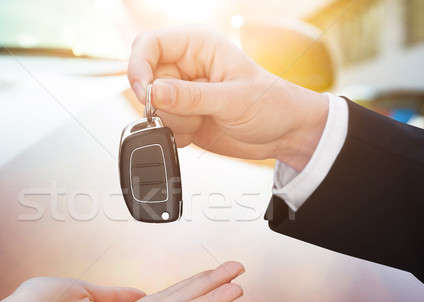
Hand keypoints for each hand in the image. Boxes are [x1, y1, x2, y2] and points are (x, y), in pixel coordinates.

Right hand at [128, 27, 329, 170]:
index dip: (139, 66)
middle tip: (188, 112)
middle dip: (161, 103)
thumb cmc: (272, 104)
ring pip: (152, 108)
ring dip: (175, 121)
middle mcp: (185, 66)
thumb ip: (191, 97)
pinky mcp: (182, 116)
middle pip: (145, 80)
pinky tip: (201, 130)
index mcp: (197, 45)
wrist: (284, 134)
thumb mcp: (233, 99)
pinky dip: (177, 134)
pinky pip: (161, 126)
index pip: (149, 44)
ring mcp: (182, 93)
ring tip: (204, 120)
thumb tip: (154, 92)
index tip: (146, 92)